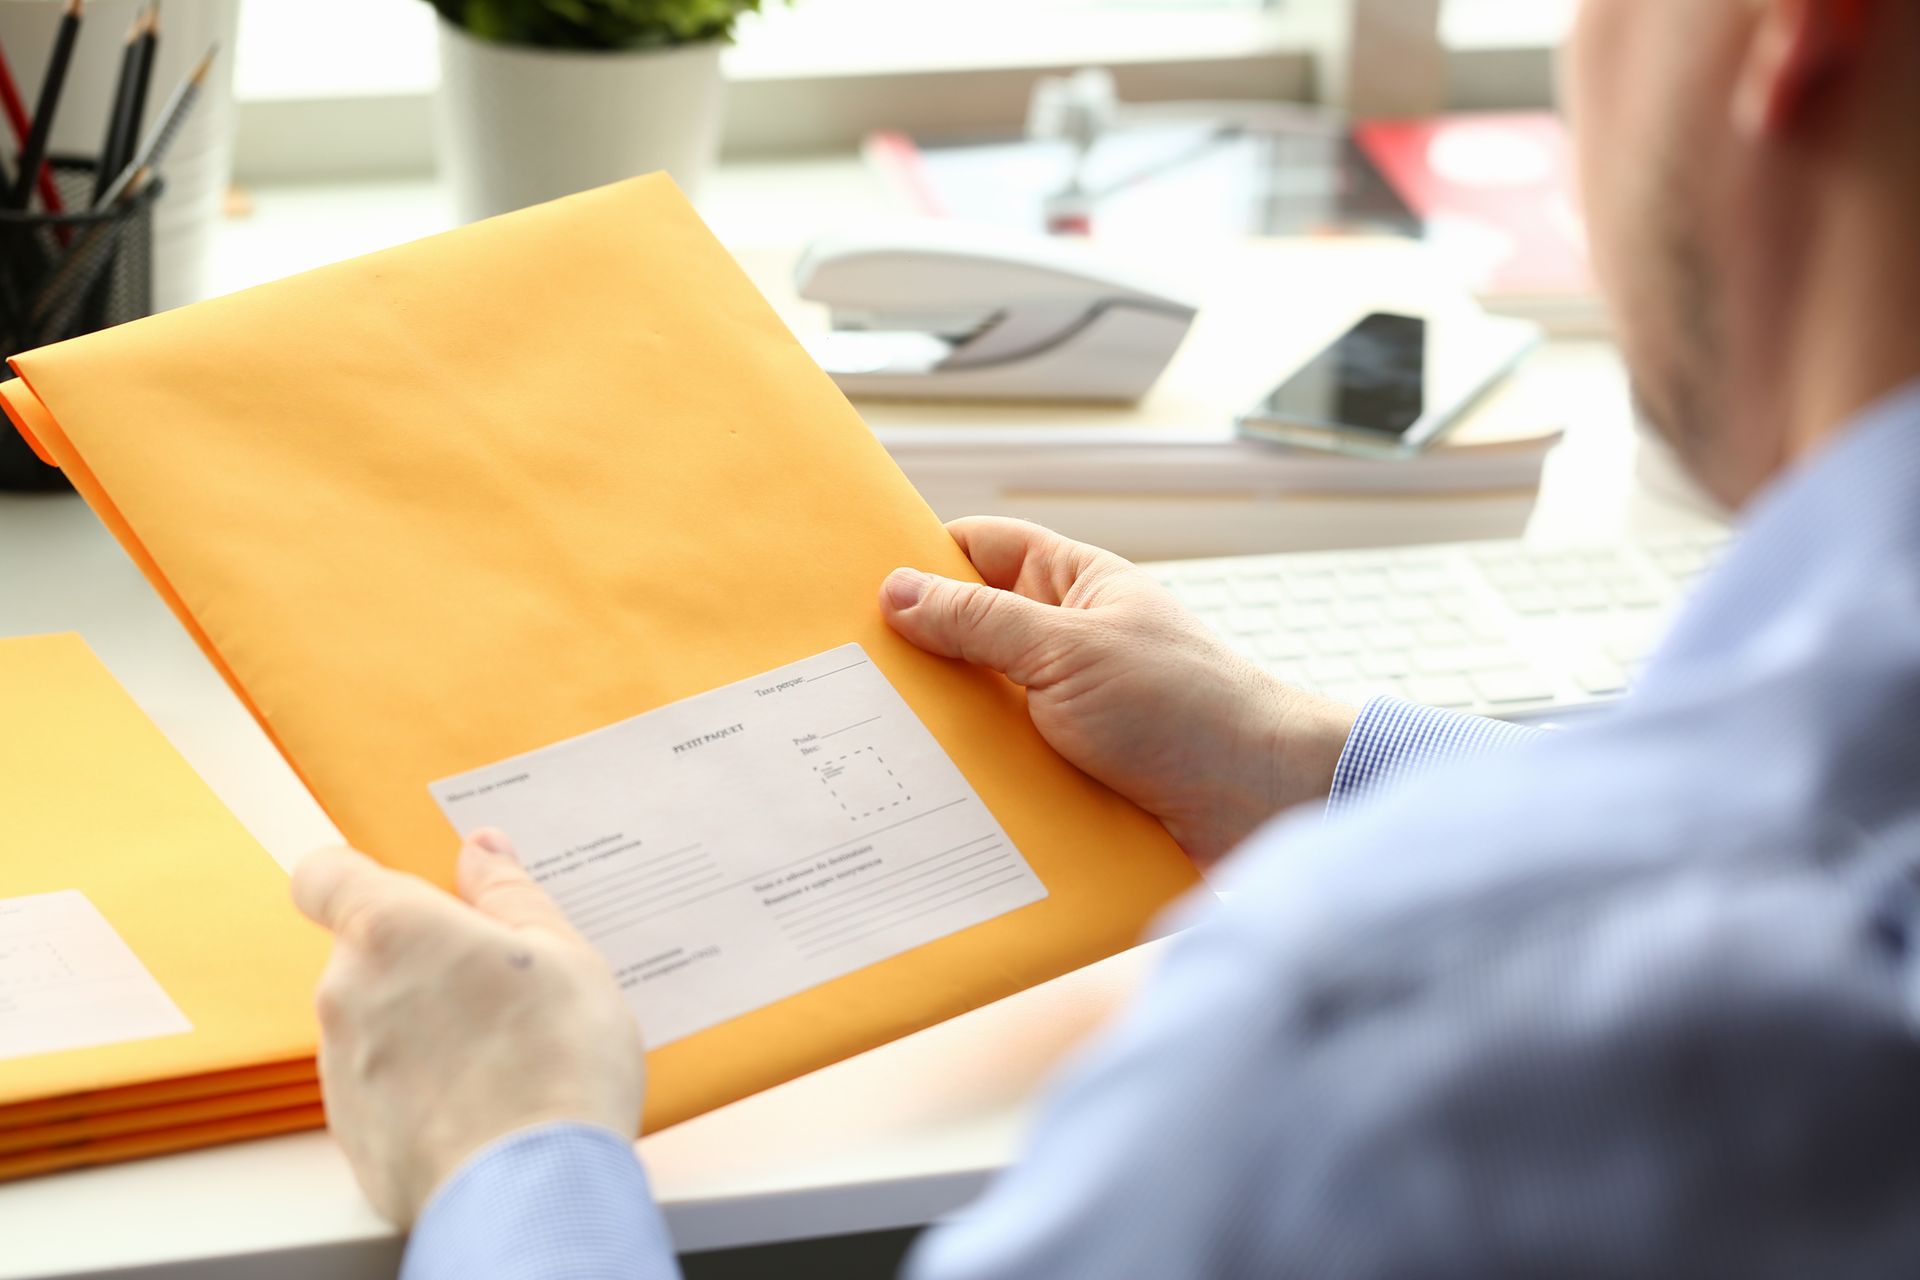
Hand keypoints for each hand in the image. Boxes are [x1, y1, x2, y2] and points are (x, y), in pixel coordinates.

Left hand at [290, 830, 644, 1224]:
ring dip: (421, 1029)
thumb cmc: (556, 1058)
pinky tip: (482, 1105)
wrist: (536, 1190)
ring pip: (374, 1026)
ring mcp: (341, 1070)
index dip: (356, 878)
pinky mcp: (353, 1136)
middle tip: (495, 988)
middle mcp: (345, 993)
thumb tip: (481, 851)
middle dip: (420, 965)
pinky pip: (381, 1091)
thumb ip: (510, 895)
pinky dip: (421, 1090)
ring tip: (500, 1056)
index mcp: (391, 930)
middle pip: (365, 956)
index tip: (406, 893)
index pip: (323, 876)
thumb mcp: (561, 953)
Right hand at [882, 518, 1357, 867]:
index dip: (925, 558)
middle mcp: (1071, 645)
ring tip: (867, 747)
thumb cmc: (1189, 709)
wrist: (1266, 807)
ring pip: (982, 711)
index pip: (983, 550)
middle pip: (971, 636)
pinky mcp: (1075, 777)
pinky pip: (1007, 772)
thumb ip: (982, 623)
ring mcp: (1072, 713)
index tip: (855, 584)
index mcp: (1077, 589)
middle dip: (917, 656)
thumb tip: (897, 592)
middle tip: (840, 676)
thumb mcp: (1070, 652)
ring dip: (942, 731)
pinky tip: (923, 803)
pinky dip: (973, 784)